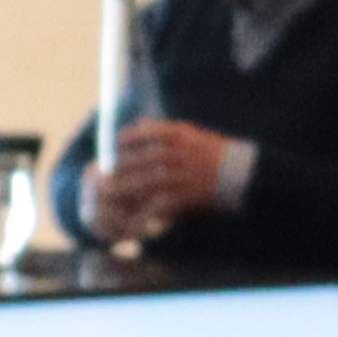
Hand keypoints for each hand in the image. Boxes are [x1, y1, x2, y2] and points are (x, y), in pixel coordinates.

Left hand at [94, 118, 238, 239]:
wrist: (238, 173)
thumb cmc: (211, 150)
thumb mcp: (189, 132)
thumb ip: (162, 129)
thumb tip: (138, 125)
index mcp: (176, 135)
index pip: (141, 134)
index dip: (123, 141)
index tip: (112, 146)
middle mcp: (175, 153)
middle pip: (137, 160)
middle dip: (117, 168)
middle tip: (99, 173)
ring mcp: (179, 175)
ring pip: (143, 183)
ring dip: (124, 189)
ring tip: (107, 193)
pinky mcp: (184, 195)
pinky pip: (158, 203)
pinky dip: (144, 209)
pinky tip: (132, 212)